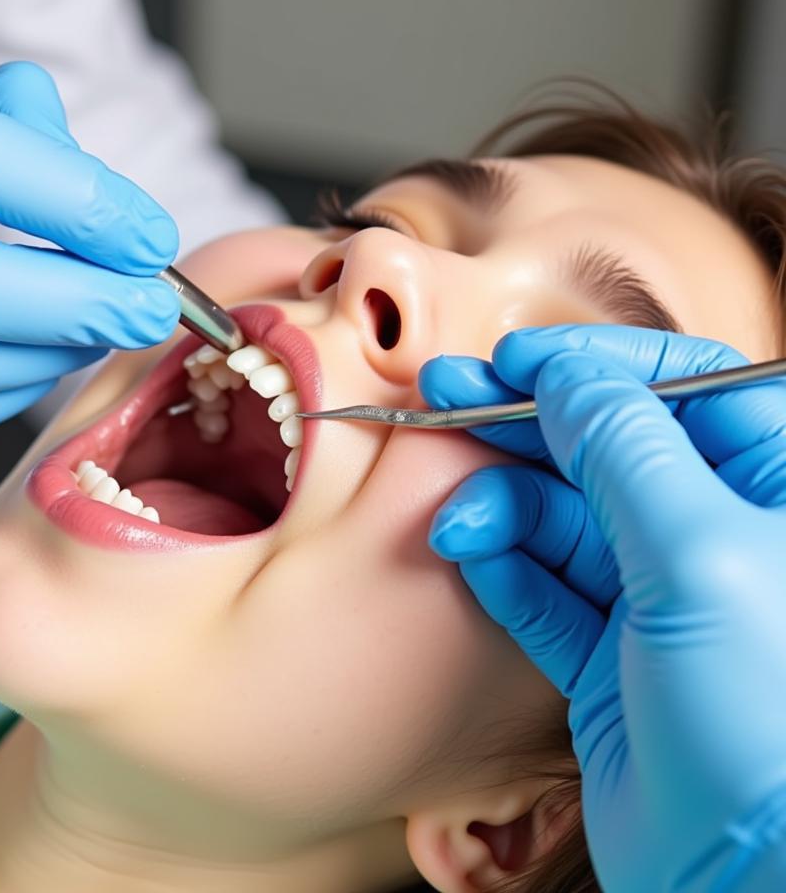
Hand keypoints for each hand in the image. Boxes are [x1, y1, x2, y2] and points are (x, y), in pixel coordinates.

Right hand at [421, 325, 785, 891]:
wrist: (753, 882)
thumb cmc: (770, 716)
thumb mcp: (699, 554)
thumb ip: (624, 450)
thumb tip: (567, 374)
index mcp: (773, 490)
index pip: (682, 386)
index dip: (596, 364)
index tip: (516, 357)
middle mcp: (717, 536)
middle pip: (607, 446)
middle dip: (524, 422)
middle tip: (444, 396)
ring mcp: (659, 598)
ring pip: (563, 518)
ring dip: (501, 505)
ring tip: (456, 515)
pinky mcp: (608, 656)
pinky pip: (542, 588)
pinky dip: (502, 565)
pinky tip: (470, 550)